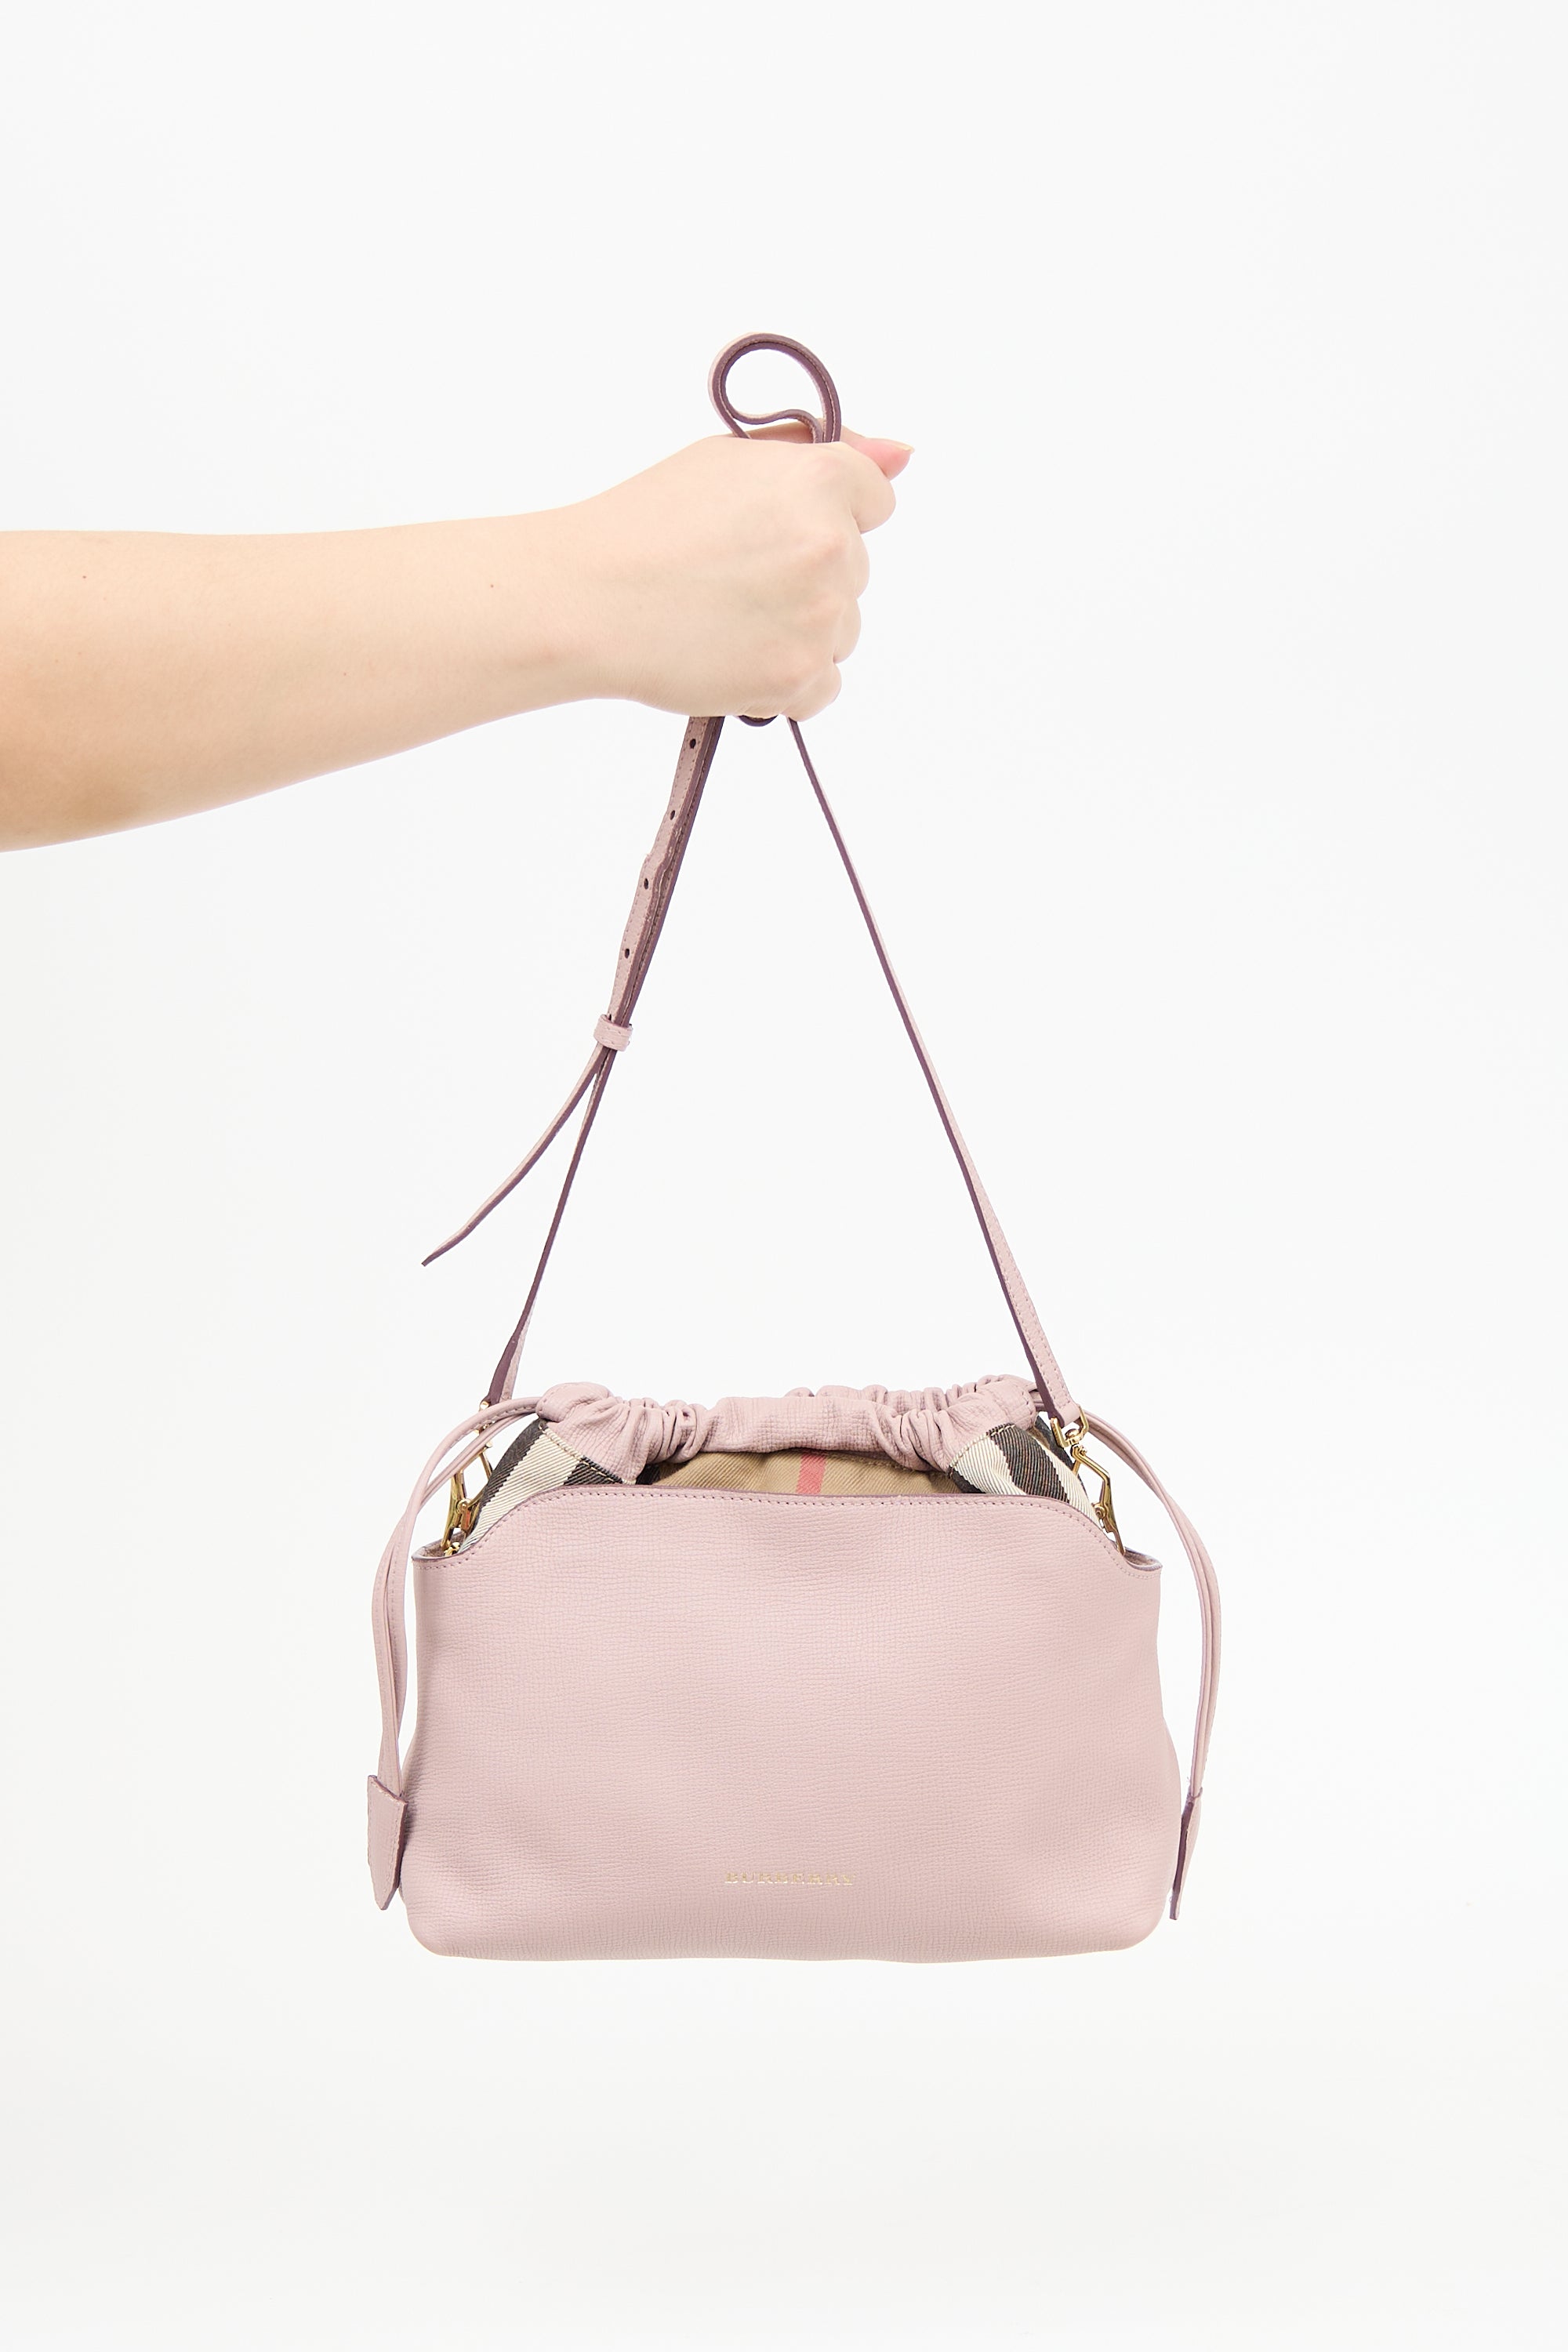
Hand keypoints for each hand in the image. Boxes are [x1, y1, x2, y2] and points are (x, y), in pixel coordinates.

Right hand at [551, 427, 909, 721]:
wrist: (588, 601)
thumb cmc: (644, 526)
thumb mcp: (727, 460)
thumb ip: (824, 455)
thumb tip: (902, 456)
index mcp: (819, 479)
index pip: (875, 501)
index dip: (827, 516)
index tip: (779, 532)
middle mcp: (832, 545)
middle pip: (854, 571)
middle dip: (806, 577)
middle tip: (729, 578)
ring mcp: (821, 616)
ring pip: (842, 631)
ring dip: (798, 631)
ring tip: (725, 619)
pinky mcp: (799, 677)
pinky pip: (823, 686)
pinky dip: (785, 682)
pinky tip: (734, 657)